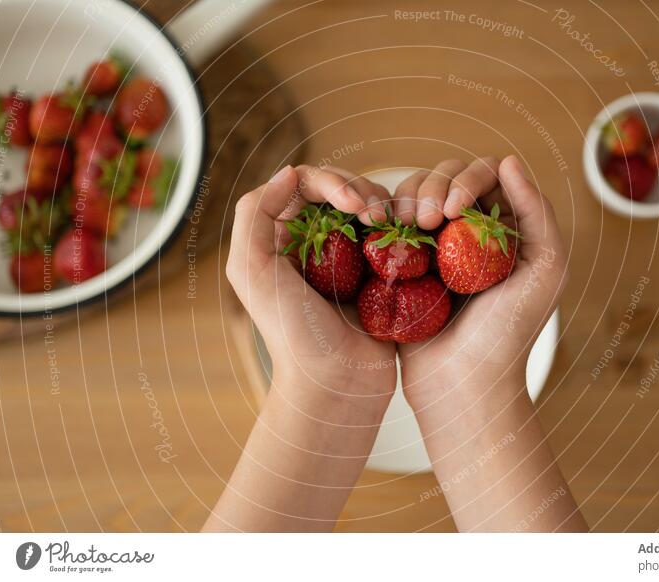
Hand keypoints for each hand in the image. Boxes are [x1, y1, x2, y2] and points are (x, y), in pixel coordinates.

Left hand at [226, 164, 395, 413]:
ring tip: (393, 226)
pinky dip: (400, 229)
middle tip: (377, 215)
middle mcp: (312, 243)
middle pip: (338, 189)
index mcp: (278, 239)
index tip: (355, 204)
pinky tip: (406, 239)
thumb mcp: (253, 272)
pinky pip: (390, 235)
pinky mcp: (377, 274)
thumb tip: (288, 172)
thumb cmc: (293, 333)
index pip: (303, 184)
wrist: (338, 384)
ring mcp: (347, 258)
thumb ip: (254, 216)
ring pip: (368, 207)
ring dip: (383, 206)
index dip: (330, 182)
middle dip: (360, 190)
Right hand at [394, 155, 568, 407]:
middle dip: (434, 186)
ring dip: (409, 197)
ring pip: (417, 192)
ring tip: (408, 226)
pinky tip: (386, 229)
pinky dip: (387, 215)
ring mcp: (435, 245)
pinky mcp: (404, 262)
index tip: (453, 211)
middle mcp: (472, 232)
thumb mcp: (543, 272)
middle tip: (428, 221)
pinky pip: (392, 220)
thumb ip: (538, 214)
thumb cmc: (508, 335)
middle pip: (449, 176)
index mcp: (507, 229)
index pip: (488, 175)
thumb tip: (511, 162)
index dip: (468, 179)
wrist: (462, 385)